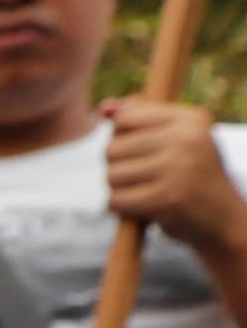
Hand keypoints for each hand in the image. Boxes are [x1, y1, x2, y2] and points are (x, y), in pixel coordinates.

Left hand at [102, 97, 246, 262]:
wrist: (223, 220)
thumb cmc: (193, 176)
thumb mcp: (178, 139)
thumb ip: (141, 118)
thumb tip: (104, 106)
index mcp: (191, 119)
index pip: (124, 118)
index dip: (122, 139)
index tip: (144, 153)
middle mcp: (186, 139)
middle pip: (112, 149)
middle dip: (119, 167)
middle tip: (146, 178)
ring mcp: (176, 169)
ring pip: (111, 175)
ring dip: (120, 189)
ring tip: (146, 192)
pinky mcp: (164, 199)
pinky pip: (115, 200)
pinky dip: (122, 208)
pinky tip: (143, 209)